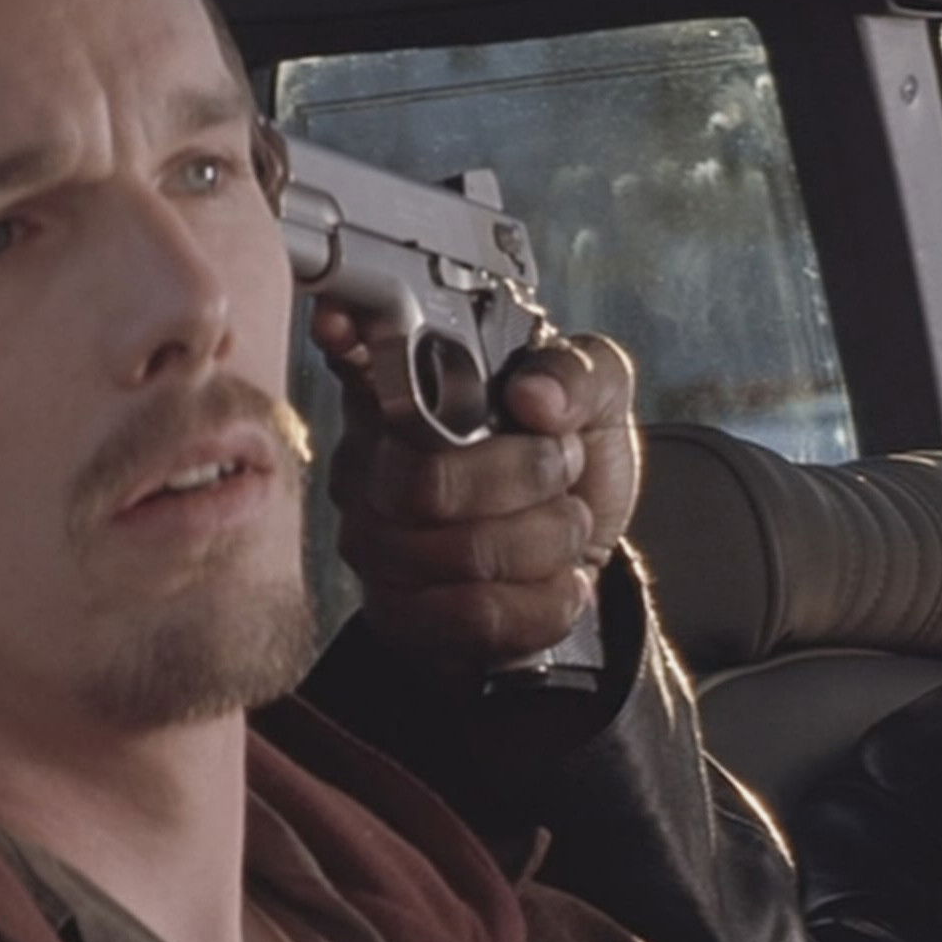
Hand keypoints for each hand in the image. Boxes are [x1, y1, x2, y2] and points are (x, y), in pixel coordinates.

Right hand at [316, 305, 639, 672]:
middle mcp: (371, 463)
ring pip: (464, 553)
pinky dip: (544, 599)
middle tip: (561, 464)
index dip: (344, 340)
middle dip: (528, 476)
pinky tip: (556, 579)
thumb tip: (534, 396)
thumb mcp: (598, 406)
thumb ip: (581, 375)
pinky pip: (476, 614)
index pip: (351, 357)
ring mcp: (373, 543)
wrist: (579, 563)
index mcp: (408, 391)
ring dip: (549, 540)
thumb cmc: (568, 471)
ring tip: (563, 524)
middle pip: (427, 483)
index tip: (344, 328)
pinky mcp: (398, 613)